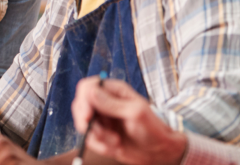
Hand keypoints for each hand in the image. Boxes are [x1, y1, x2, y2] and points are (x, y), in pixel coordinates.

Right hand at [72, 77, 187, 164]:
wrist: (159, 153)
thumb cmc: (153, 129)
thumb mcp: (135, 113)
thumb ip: (111, 103)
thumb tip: (90, 91)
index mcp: (114, 91)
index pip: (87, 87)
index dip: (84, 100)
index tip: (88, 116)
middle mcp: (104, 102)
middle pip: (80, 105)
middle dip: (87, 122)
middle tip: (99, 133)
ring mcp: (101, 118)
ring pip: (83, 124)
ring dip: (97, 136)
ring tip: (115, 141)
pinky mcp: (100, 133)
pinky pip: (89, 138)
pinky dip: (99, 145)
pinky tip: (114, 147)